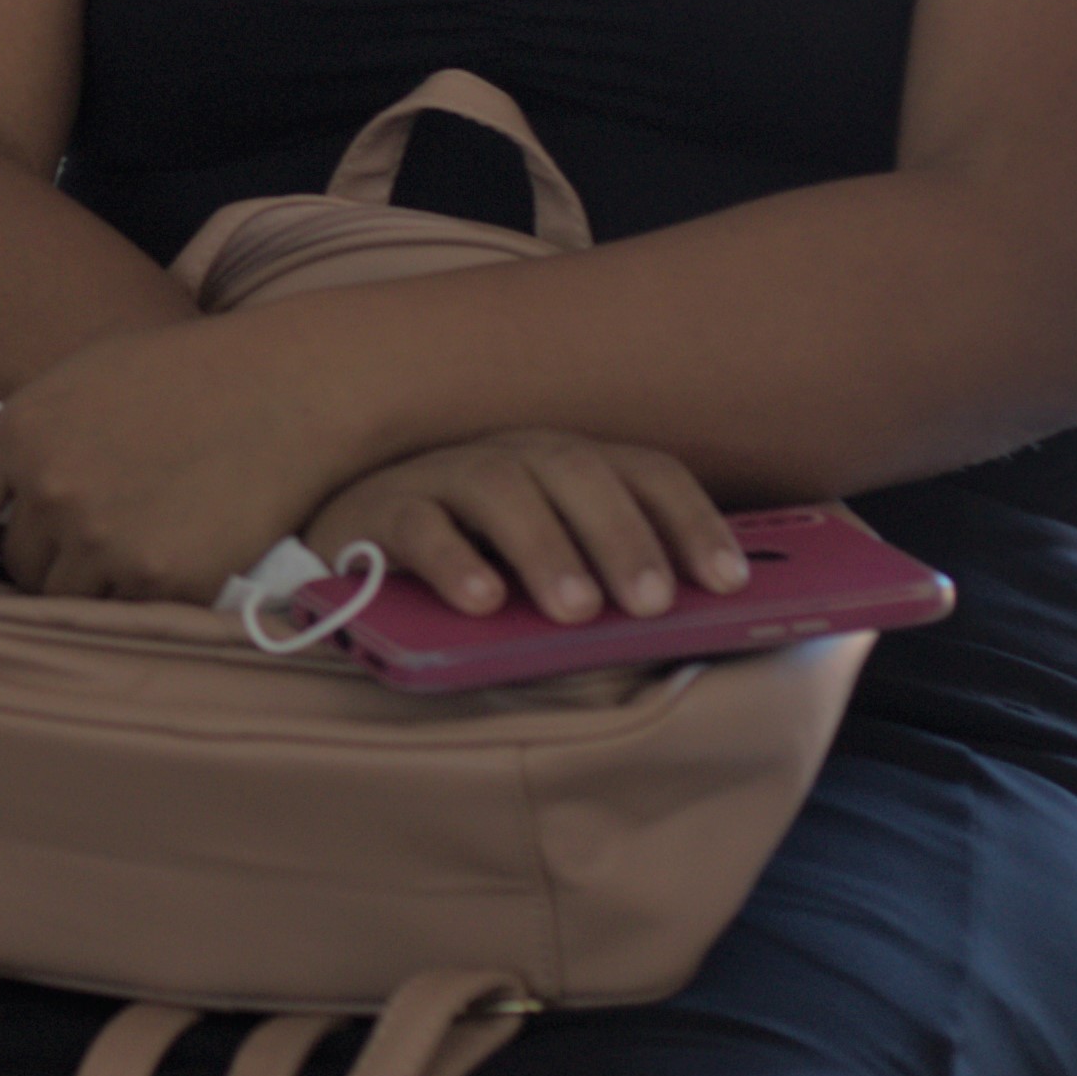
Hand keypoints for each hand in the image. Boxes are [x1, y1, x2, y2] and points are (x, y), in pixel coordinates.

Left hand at [0, 310, 379, 607]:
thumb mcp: (83, 379)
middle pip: (14, 565)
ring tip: (136, 541)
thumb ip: (29, 437)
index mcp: (21, 431)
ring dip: (88, 586)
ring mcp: (106, 541)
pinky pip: (126, 614)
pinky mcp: (163, 581)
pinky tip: (174, 557)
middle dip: (39, 559)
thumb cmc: (189, 375)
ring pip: (65, 598)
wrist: (290, 390)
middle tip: (89, 535)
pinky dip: (141, 599)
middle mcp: (52, 491)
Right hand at [307, 431, 744, 625]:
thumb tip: (688, 619)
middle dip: (622, 537)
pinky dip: (453, 561)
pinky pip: (418, 525)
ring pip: (501, 489)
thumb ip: (603, 577)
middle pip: (576, 471)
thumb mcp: (547, 565)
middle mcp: (509, 456)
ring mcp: (440, 476)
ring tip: (577, 612)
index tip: (729, 583)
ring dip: (546, 548)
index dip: (690, 520)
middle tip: (654, 605)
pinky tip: (483, 602)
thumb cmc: (471, 561)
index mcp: (563, 463)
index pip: (642, 470)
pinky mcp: (379, 510)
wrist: (347, 542)